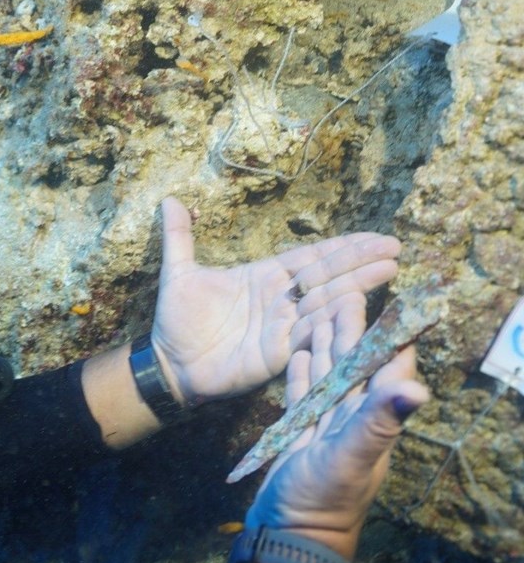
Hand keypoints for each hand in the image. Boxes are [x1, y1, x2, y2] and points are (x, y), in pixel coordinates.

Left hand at [151, 197, 400, 404]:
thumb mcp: (178, 273)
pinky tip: (358, 309)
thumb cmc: (176, 319)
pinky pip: (310, 336)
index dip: (342, 247)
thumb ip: (179, 237)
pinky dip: (332, 323)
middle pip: (326, 277)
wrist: (168, 363)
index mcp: (265, 277)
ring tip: (388, 271)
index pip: (310, 257)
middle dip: (360, 262)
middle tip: (394, 248)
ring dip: (356, 288)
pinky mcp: (278, 353)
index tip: (375, 236)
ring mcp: (282, 327)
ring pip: (324, 303)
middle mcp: (281, 300)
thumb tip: (169, 199)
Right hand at [243, 316, 428, 559]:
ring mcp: (326, 426)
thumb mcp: (349, 457)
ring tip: (320, 313)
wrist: (287, 533)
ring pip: (329, 375)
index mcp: (372, 420)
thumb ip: (378, 422)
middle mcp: (353, 419)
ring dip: (325, 345)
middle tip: (345, 294)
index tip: (389, 303)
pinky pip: (303, 395)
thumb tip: (416, 388)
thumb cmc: (321, 500)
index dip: (389, 336)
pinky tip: (296, 354)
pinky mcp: (300, 433)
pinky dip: (300, 373)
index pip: (388, 369)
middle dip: (352, 331)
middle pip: (356, 365)